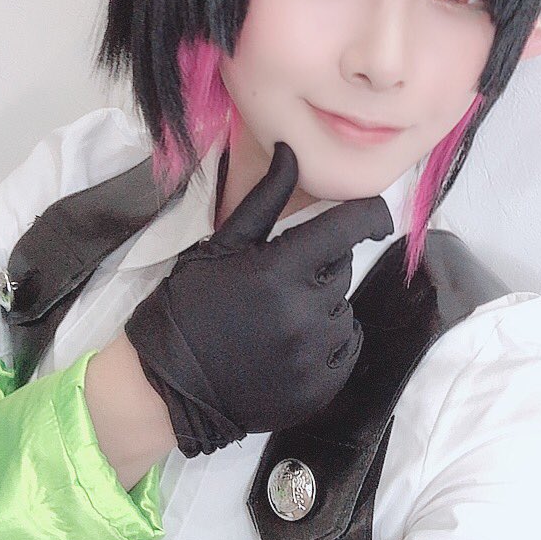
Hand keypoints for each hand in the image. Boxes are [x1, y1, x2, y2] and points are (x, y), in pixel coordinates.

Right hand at [124, 142, 393, 456]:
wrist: (166, 386)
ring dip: (324, 305)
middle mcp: (303, 312)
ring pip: (345, 308)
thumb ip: (265, 199)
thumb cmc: (189, 305)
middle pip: (342, 268)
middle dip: (320, 266)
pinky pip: (348, 347)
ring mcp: (313, 355)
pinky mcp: (319, 390)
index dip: (369, 216)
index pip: (348, 229)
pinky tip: (294, 343)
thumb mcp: (221, 244)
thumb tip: (292, 150)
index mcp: (279, 270)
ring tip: (280, 316)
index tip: (374, 217)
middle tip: (281, 279)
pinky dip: (330, 342)